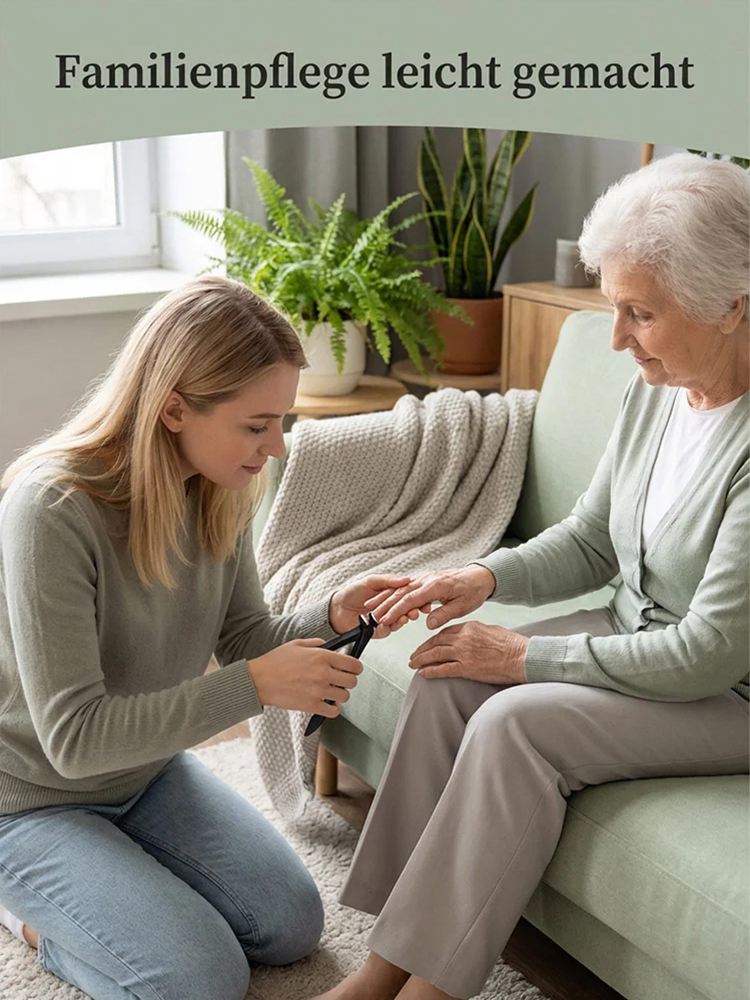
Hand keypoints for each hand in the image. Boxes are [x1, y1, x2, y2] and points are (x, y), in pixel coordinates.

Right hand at [248, 638, 362, 715]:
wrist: (259, 680)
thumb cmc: (275, 661)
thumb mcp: (297, 644)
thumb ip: (317, 644)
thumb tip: (329, 646)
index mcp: (322, 656)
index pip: (354, 664)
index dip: (356, 668)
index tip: (352, 669)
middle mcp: (323, 673)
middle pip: (352, 682)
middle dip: (348, 681)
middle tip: (340, 681)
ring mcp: (318, 691)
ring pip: (344, 696)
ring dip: (340, 695)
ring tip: (331, 692)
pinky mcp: (311, 706)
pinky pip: (334, 711)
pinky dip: (333, 709)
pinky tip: (327, 704)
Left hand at [329, 575, 420, 637]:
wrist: (336, 609)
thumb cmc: (351, 593)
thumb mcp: (370, 581)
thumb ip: (388, 581)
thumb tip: (405, 579)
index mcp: (389, 593)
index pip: (407, 594)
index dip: (416, 595)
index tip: (425, 596)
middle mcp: (390, 606)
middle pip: (407, 607)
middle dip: (415, 608)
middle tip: (419, 608)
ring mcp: (386, 618)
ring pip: (401, 618)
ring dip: (407, 616)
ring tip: (410, 615)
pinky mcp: (381, 630)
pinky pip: (391, 628)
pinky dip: (396, 624)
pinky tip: (399, 621)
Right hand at [365, 565, 495, 630]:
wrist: (479, 576)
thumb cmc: (473, 591)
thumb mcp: (463, 606)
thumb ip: (444, 614)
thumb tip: (428, 624)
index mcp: (435, 586)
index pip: (410, 599)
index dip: (396, 611)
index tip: (384, 620)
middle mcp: (427, 580)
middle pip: (400, 593)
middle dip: (384, 605)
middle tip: (370, 616)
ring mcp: (424, 578)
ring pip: (400, 589)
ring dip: (384, 598)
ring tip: (369, 607)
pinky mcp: (424, 579)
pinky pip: (405, 587)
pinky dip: (392, 593)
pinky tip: (384, 599)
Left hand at [408, 621, 528, 683]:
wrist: (522, 657)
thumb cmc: (511, 644)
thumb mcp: (490, 630)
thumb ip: (475, 632)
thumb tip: (467, 637)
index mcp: (469, 626)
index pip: (445, 632)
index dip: (433, 639)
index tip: (427, 645)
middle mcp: (463, 638)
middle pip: (436, 642)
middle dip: (422, 649)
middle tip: (413, 655)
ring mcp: (464, 653)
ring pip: (436, 654)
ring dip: (421, 659)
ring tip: (413, 664)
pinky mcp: (467, 668)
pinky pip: (443, 669)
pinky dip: (431, 671)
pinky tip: (423, 674)